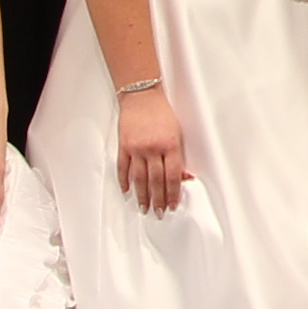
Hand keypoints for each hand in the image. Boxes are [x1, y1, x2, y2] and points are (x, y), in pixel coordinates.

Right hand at [117, 81, 191, 210]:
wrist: (142, 96)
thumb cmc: (162, 113)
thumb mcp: (178, 133)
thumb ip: (179, 156)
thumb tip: (184, 177)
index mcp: (170, 146)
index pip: (172, 176)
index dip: (173, 194)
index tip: (172, 205)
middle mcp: (153, 149)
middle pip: (155, 181)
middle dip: (158, 199)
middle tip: (158, 213)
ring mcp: (136, 148)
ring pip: (139, 178)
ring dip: (142, 195)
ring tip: (143, 207)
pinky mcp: (124, 145)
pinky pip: (123, 168)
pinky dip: (124, 181)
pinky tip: (126, 191)